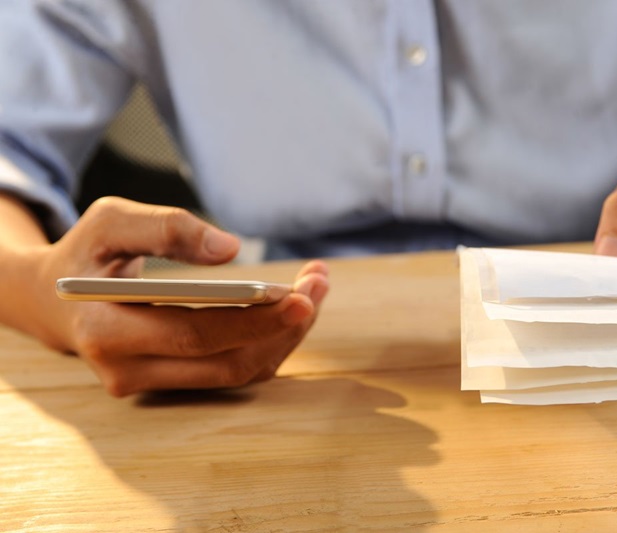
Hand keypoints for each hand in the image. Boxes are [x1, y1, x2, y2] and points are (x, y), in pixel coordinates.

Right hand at [32, 197, 328, 396]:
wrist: (59, 302)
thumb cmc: (87, 255)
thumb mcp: (110, 223)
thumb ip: (165, 228)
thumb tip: (230, 249)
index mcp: (106, 330)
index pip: (194, 335)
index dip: (253, 321)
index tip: (302, 297)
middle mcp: (128, 371)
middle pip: (228, 361)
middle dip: (284, 325)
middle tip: (320, 284)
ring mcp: (152, 385)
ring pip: (239, 371)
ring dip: (286, 334)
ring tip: (317, 287)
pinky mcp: (174, 384)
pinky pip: (235, 370)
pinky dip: (271, 341)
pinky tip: (292, 306)